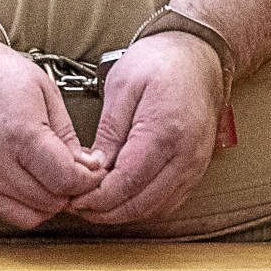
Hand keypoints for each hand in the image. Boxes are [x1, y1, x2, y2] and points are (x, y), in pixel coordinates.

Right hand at [0, 37, 105, 228]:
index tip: (91, 168)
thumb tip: (88, 168)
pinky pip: (12, 215)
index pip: (66, 180)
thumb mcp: (45, 91)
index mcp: (19, 133)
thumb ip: (68, 136)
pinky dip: (30, 206)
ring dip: (51, 199)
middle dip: (72, 188)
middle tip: (74, 168)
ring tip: (53, 175)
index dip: (88, 178)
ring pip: (35, 213)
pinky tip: (34, 183)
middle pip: (52, 200)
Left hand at [68, 31, 221, 224]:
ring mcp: (195, 165)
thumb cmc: (159, 62)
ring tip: (92, 204)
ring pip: (157, 208)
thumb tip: (93, 166)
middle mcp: (186, 156)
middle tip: (76, 206)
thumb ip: (109, 130)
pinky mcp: (196, 169)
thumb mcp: (122, 85)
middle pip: (143, 203)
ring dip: (124, 213)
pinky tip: (120, 198)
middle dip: (106, 212)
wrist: (197, 56)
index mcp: (164, 132)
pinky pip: (169, 200)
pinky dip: (143, 206)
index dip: (97, 197)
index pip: (127, 181)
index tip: (73, 199)